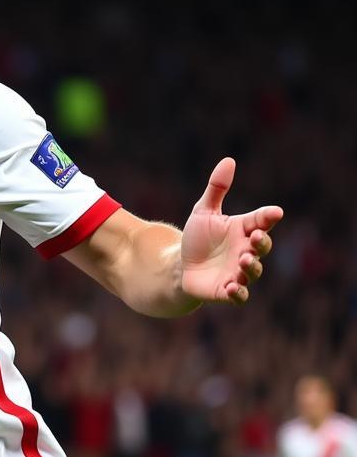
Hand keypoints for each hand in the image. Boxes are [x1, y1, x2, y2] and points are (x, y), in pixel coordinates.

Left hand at [180, 158, 282, 304]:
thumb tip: (229, 160)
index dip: (269, 217)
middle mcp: (245, 251)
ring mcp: (238, 272)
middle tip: (255, 237)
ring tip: (244, 259)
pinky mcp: (226, 290)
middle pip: (263, 247)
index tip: (275, 213)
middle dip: (262, 243)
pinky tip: (233, 288)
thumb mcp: (203, 212)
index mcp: (243, 230)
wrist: (180, 266)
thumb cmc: (197, 239)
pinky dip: (238, 293)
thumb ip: (217, 189)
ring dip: (252, 267)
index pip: (261, 221)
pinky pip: (239, 296)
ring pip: (253, 272)